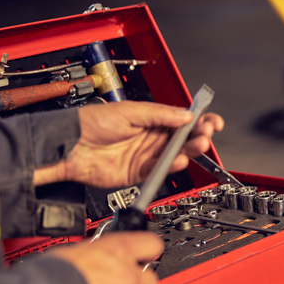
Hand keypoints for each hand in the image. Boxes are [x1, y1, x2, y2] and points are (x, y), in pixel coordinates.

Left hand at [35, 101, 224, 187]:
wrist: (70, 146)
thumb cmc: (91, 122)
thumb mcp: (131, 111)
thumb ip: (160, 115)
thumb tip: (186, 116)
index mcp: (152, 118)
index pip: (183, 120)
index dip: (199, 120)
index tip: (212, 121)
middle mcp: (151, 137)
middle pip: (183, 139)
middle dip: (199, 136)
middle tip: (206, 134)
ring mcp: (146, 155)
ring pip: (176, 155)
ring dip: (189, 151)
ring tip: (197, 145)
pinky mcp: (139, 173)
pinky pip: (161, 171)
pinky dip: (172, 167)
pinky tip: (178, 160)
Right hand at [49, 232, 162, 283]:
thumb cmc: (51, 277)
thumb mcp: (73, 252)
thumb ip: (92, 256)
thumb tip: (89, 259)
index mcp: (117, 250)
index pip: (150, 243)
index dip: (148, 250)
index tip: (145, 253)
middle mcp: (127, 274)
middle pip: (149, 278)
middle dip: (138, 282)